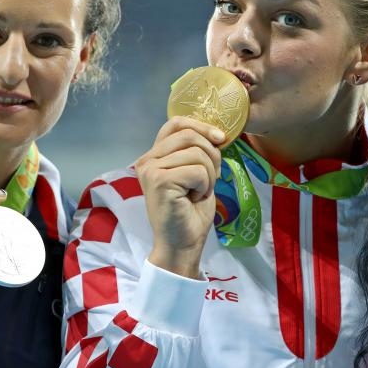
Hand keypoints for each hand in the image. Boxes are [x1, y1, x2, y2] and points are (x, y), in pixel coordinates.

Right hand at [135, 116, 224, 278]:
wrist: (182, 244)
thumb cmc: (190, 212)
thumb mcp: (197, 173)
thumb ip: (198, 151)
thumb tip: (218, 134)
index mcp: (154, 155)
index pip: (176, 123)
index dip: (201, 125)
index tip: (220, 139)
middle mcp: (147, 159)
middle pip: (190, 136)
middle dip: (211, 155)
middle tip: (209, 180)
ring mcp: (150, 170)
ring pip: (197, 153)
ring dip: (209, 175)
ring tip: (198, 192)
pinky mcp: (159, 181)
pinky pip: (198, 171)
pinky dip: (205, 186)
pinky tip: (194, 199)